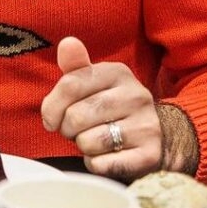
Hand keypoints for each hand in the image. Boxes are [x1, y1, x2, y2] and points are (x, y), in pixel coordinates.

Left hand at [40, 36, 161, 180]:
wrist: (156, 136)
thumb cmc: (110, 107)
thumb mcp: (93, 82)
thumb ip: (75, 66)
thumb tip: (67, 43)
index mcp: (117, 72)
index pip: (70, 85)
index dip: (51, 106)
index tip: (50, 118)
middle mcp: (136, 96)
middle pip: (76, 116)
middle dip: (67, 128)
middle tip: (76, 130)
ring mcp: (147, 126)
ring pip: (89, 141)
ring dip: (83, 146)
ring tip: (93, 140)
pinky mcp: (150, 155)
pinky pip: (103, 164)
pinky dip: (96, 164)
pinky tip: (105, 156)